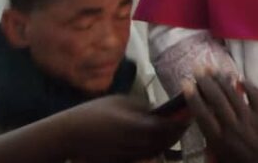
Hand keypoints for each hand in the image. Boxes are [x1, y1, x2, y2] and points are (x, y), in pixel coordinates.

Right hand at [61, 95, 187, 162]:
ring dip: (169, 141)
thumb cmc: (93, 112)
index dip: (179, 121)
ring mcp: (126, 155)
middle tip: (188, 121)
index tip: (189, 113)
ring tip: (178, 129)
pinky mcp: (121, 161)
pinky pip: (144, 156)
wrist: (68, 135)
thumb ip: (141, 107)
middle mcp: (132, 142)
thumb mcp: (119, 102)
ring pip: (156, 151)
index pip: (164, 126)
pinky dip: (156, 148)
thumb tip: (158, 110)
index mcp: (133, 125)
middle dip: (178, 132)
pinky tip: (160, 139)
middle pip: (164, 141)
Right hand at [183, 73, 257, 162]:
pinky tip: (241, 78)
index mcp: (220, 141)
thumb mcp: (226, 160)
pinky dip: (248, 85)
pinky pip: (255, 95)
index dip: (193, 98)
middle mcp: (232, 126)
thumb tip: (205, 137)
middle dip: (206, 82)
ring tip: (214, 68)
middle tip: (198, 67)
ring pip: (233, 94)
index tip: (186, 84)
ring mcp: (250, 117)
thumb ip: (215, 148)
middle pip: (216, 100)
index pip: (202, 115)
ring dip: (222, 80)